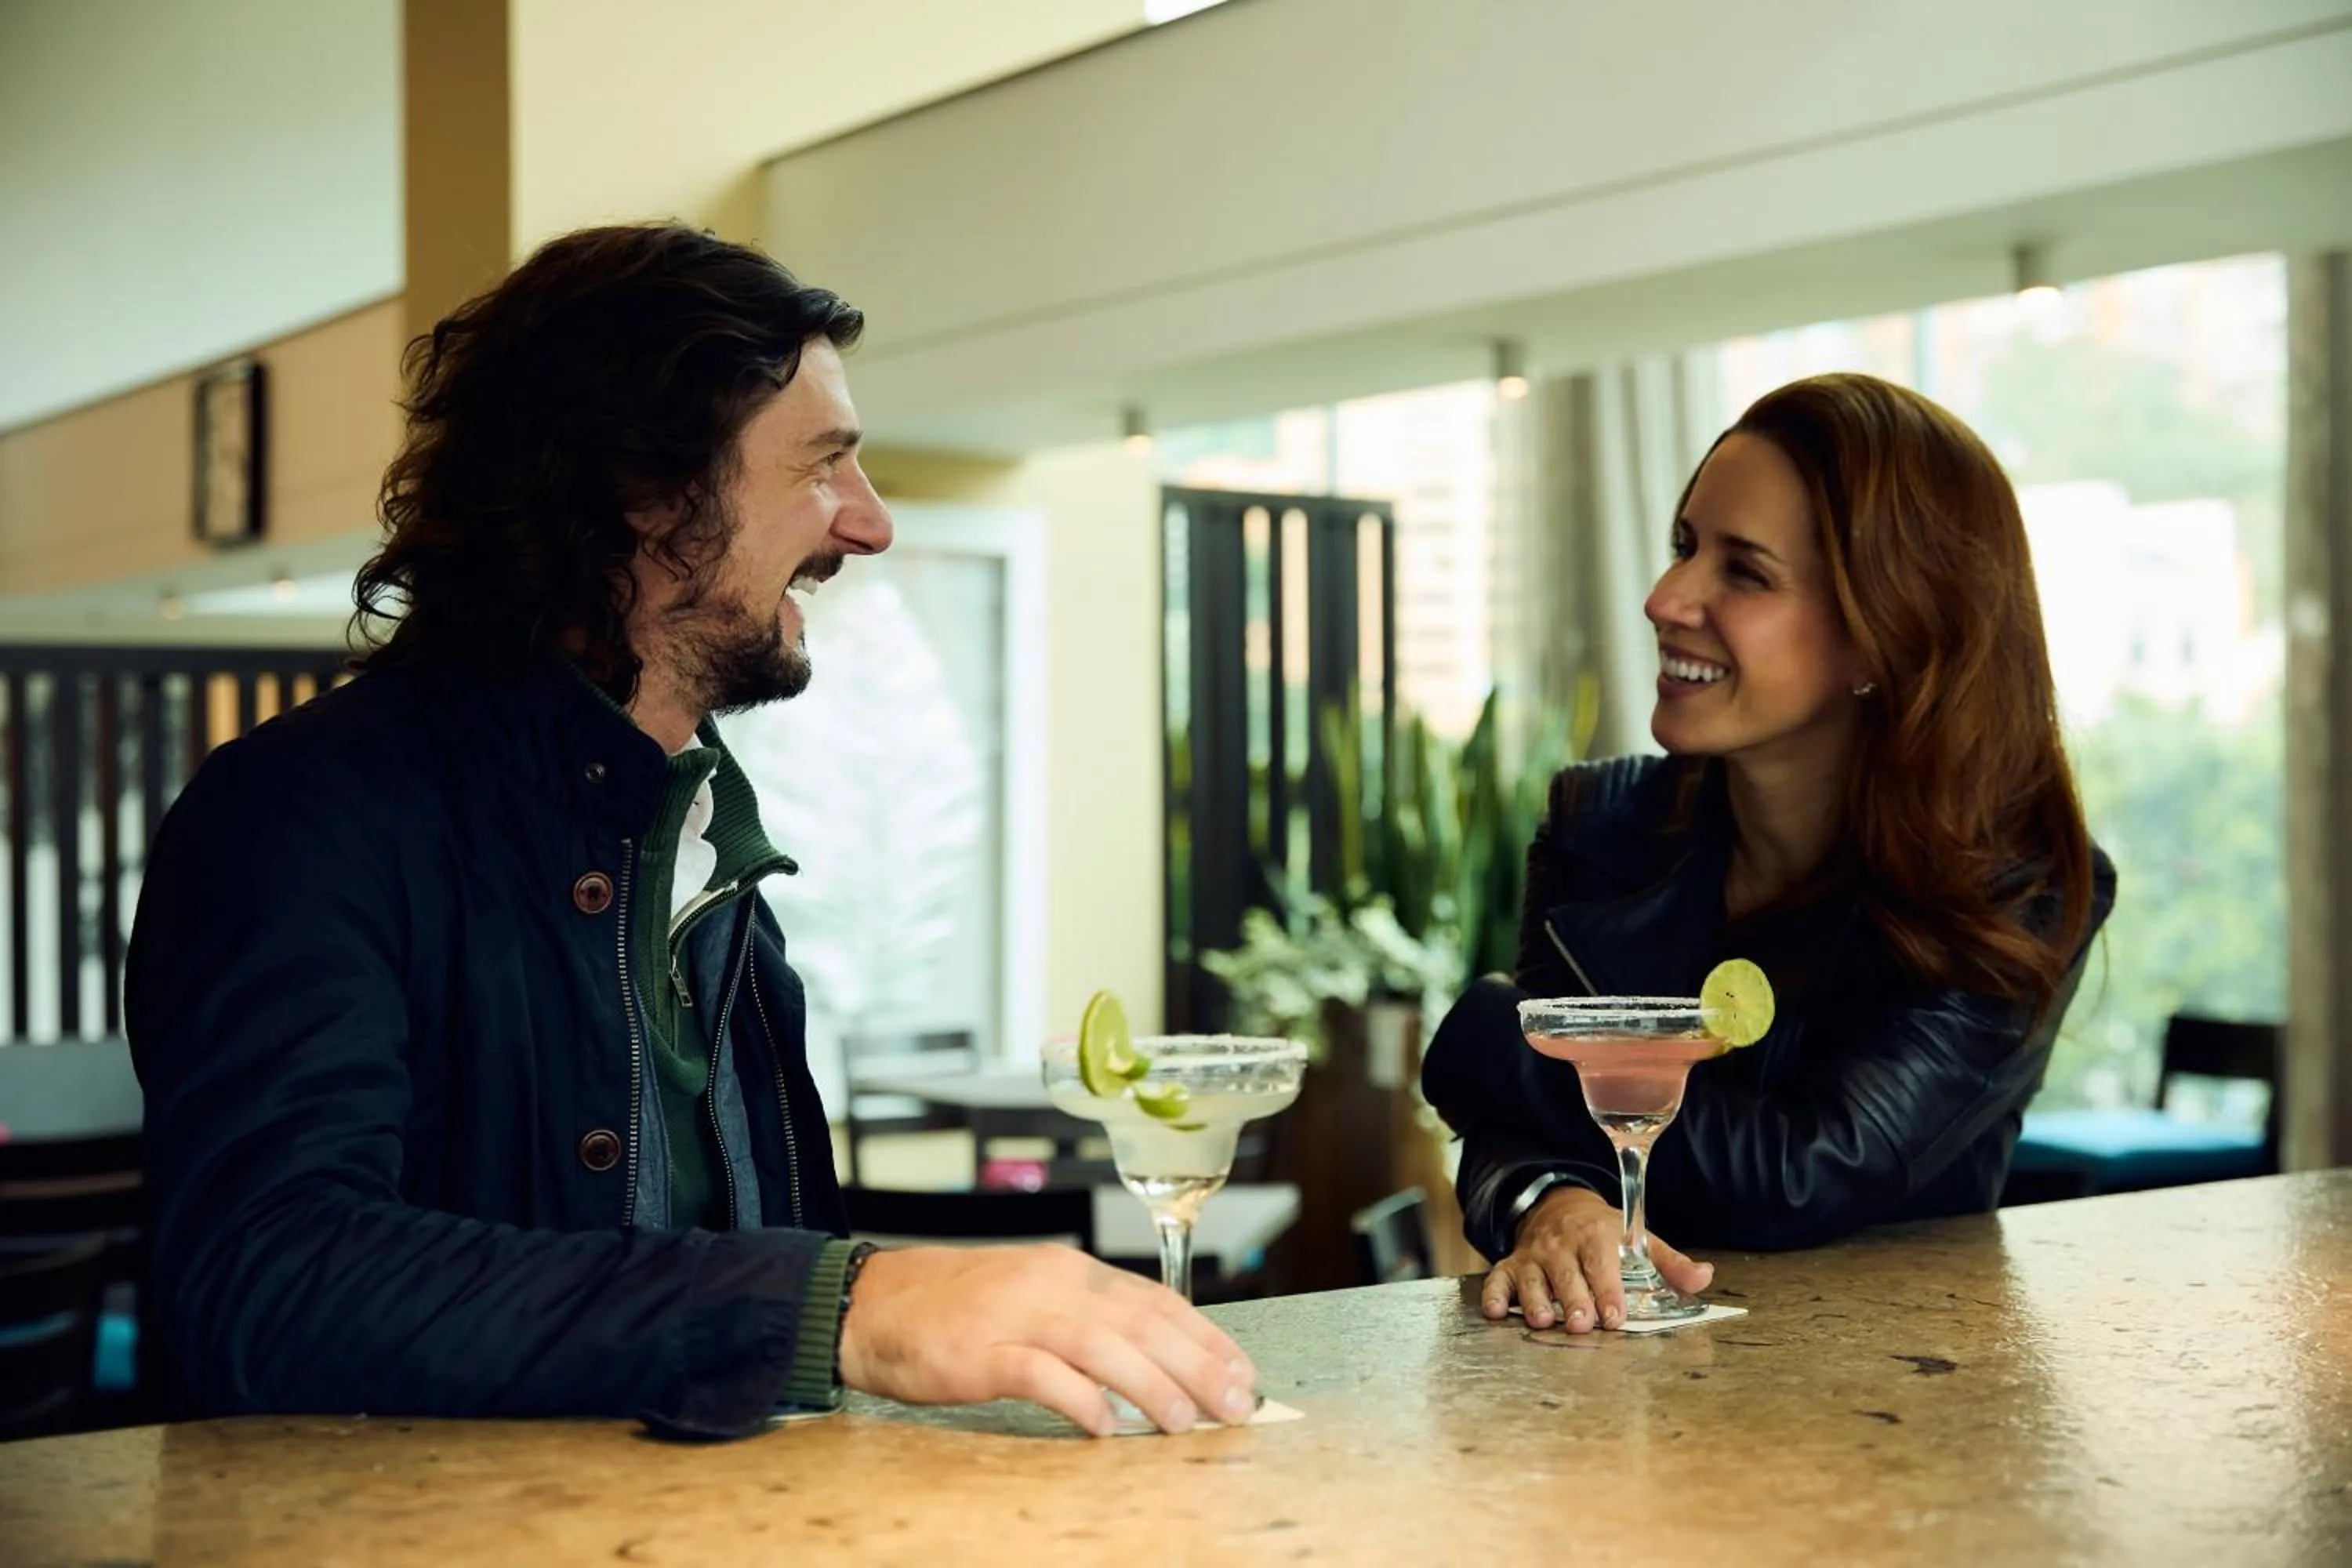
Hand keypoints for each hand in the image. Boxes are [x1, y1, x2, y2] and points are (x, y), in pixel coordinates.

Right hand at [837, 1244, 1258, 1435]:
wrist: (873, 1303)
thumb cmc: (957, 1308)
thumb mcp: (1035, 1298)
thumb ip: (1090, 1321)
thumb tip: (1159, 1360)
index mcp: (1070, 1271)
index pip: (1155, 1299)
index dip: (1205, 1336)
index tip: (1241, 1372)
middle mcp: (1051, 1284)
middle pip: (1140, 1321)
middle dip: (1196, 1364)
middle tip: (1233, 1403)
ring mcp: (1015, 1314)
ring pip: (1100, 1344)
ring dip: (1150, 1384)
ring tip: (1184, 1421)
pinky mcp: (979, 1350)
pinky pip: (1040, 1373)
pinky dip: (1078, 1399)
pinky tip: (1105, 1426)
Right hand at [1481, 1185, 1713, 1331]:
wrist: (1557, 1205)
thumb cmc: (1603, 1232)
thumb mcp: (1637, 1238)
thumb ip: (1670, 1262)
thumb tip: (1705, 1279)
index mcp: (1597, 1235)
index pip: (1602, 1263)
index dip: (1608, 1289)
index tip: (1614, 1315)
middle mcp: (1562, 1245)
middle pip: (1566, 1274)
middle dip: (1572, 1300)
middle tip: (1580, 1324)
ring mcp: (1534, 1255)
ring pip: (1532, 1278)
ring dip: (1535, 1301)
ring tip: (1543, 1322)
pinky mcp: (1511, 1264)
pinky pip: (1497, 1278)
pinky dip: (1494, 1295)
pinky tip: (1496, 1312)